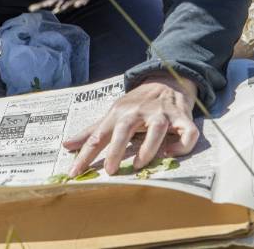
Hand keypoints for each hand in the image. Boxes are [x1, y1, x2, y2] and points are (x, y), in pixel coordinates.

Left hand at [62, 73, 198, 176]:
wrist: (165, 82)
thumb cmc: (135, 104)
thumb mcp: (112, 115)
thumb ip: (91, 132)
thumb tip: (66, 145)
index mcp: (118, 113)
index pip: (98, 135)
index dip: (85, 154)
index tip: (74, 172)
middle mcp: (138, 112)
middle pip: (124, 129)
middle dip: (116, 150)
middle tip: (109, 170)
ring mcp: (161, 114)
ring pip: (157, 130)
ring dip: (148, 148)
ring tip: (138, 165)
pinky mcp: (182, 118)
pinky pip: (187, 133)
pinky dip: (182, 145)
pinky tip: (171, 153)